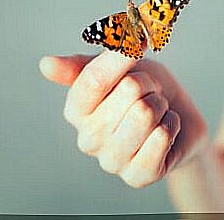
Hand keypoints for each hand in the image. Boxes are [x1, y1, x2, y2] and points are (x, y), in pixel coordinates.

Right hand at [39, 51, 207, 187]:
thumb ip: (87, 65)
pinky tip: (165, 130)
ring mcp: (111, 160)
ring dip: (160, 106)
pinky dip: (171, 125)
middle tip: (148, 94)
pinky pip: (161, 136)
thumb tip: (45, 65)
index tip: (138, 46)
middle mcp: (88, 138)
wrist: (178, 118)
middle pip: (129, 91)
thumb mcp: (119, 67)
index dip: (122, 59)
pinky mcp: (137, 176)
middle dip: (149, 85)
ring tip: (156, 112)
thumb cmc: (145, 90)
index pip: (94, 78)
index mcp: (76, 110)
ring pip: (146, 113)